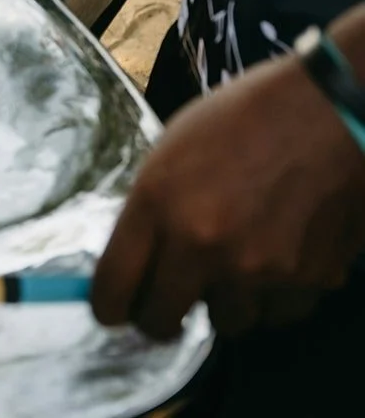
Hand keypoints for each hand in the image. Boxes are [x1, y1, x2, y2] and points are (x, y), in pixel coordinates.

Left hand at [91, 53, 364, 340]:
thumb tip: (137, 259)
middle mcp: (202, 243)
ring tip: (236, 258)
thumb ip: (152, 208)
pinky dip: (274, 295)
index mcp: (157, 201)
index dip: (108, 305)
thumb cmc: (242, 116)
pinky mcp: (306, 280)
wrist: (325, 110)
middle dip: (159, 314)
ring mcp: (257, 268)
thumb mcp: (173, 149)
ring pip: (225, 323)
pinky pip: (276, 312)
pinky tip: (278, 254)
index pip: (113, 286)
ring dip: (224, 300)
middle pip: (160, 322)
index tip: (114, 308)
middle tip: (169, 298)